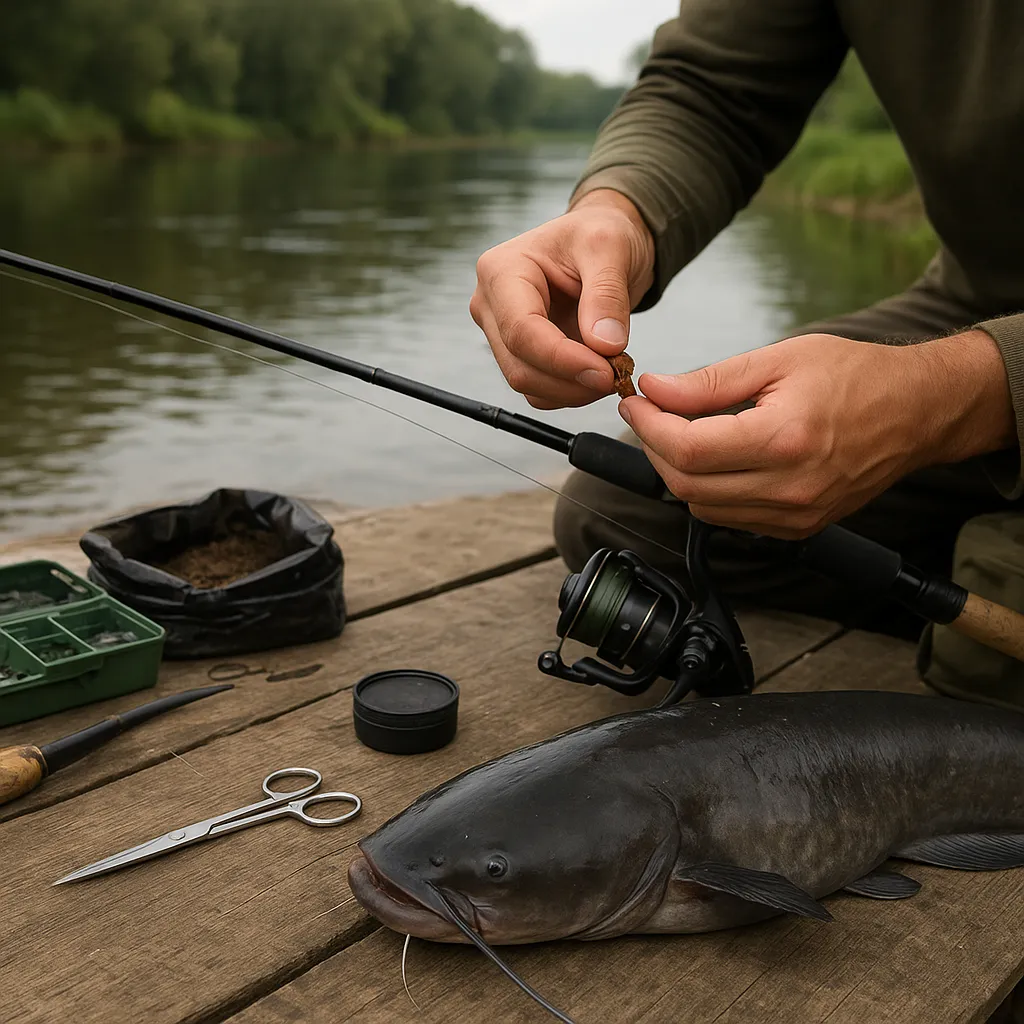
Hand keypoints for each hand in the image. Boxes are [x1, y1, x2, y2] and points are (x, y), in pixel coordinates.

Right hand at [469, 189, 654, 408]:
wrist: (601, 246)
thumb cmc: (599, 235)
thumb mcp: (611, 248)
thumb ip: (606, 295)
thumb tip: (604, 345)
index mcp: (501, 271)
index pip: (521, 331)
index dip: (562, 360)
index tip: (607, 372)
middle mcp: (491, 305)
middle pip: (519, 365)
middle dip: (571, 380)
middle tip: (618, 376)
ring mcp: (501, 332)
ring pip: (527, 384)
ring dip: (573, 391)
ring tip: (613, 371)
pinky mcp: (518, 353)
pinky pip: (538, 389)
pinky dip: (571, 392)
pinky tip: (598, 372)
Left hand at [618, 330, 1015, 538]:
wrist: (918, 412)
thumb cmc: (855, 375)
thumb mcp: (779, 360)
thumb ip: (710, 382)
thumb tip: (655, 390)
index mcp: (784, 440)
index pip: (686, 450)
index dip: (648, 426)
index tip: (636, 401)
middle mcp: (790, 487)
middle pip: (686, 486)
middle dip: (655, 449)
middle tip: (651, 415)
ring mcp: (796, 515)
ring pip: (703, 508)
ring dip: (678, 472)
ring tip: (679, 432)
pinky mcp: (799, 528)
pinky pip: (732, 518)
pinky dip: (709, 491)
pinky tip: (714, 458)